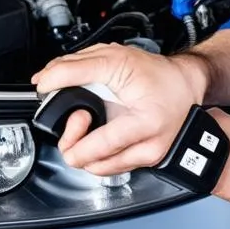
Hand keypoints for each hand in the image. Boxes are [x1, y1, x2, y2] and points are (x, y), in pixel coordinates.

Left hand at [30, 43, 209, 176]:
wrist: (185, 85)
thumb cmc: (157, 74)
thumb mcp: (114, 59)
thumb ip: (74, 69)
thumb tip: (44, 81)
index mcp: (145, 124)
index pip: (96, 148)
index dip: (72, 134)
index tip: (75, 115)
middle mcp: (149, 148)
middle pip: (91, 164)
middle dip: (76, 142)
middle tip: (83, 117)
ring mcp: (148, 158)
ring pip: (97, 169)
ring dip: (86, 148)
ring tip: (95, 124)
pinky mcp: (145, 162)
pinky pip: (109, 166)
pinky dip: (99, 152)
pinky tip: (104, 132)